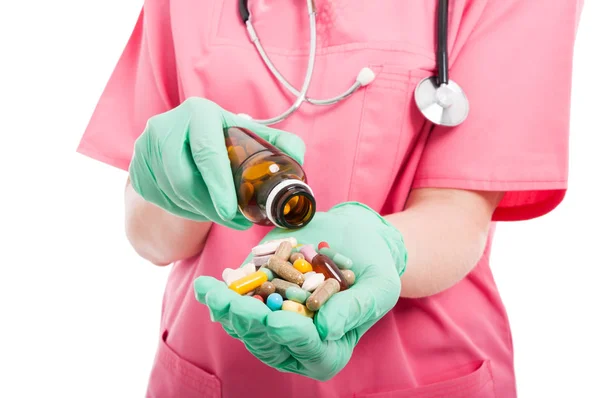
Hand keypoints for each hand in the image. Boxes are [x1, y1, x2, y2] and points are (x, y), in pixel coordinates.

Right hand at [128, 97, 304, 229]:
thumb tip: (298, 159)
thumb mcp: (250, 137)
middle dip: (212, 208)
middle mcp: (165, 124)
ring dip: (200, 212)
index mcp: (199, 112)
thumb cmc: (225, 141)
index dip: (219, 185)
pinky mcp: (135, 169)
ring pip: (172, 195)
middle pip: (185, 180)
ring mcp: (144, 147)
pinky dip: (182, 211)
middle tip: (235, 221)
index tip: (231, 210)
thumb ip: (279, 144)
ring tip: (221, 213)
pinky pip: (159, 201)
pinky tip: (197, 207)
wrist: (183, 145)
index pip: (206, 152)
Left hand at [194, 202, 407, 380]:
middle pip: (270, 340)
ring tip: (210, 292)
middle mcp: (299, 341)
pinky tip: (210, 285)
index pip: (310, 351)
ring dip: (227, 309)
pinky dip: (226, 293)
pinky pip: (241, 301)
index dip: (292, 337)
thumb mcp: (379, 286)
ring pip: (247, 325)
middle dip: (247, 321)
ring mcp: (277, 320)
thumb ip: (357, 309)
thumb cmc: (375, 267)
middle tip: (229, 303)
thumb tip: (326, 328)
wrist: (356, 238)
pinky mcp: (262, 298)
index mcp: (330, 348)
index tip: (277, 321)